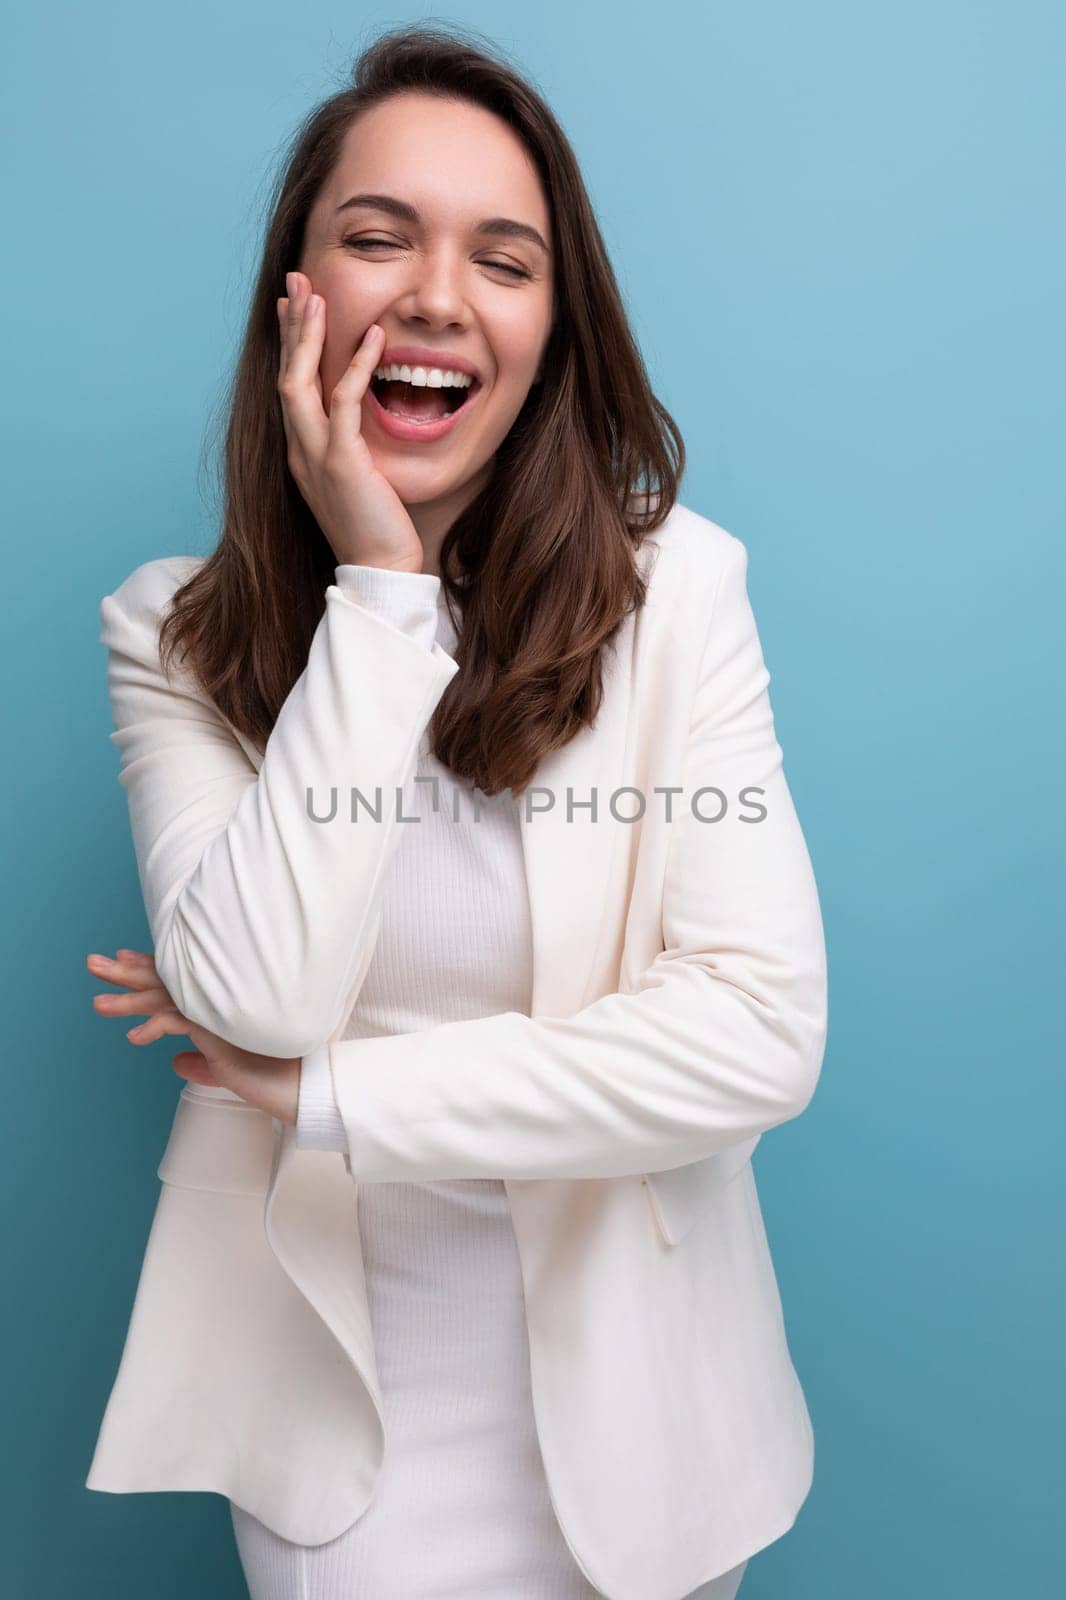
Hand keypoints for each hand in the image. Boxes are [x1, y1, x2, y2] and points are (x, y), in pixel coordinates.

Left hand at [87, 948, 299, 1125]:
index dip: (149, 968)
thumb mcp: (230, 1068)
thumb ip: (203, 1061)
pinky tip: (135, 1038)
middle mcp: (220, 997)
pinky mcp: (222, 1026)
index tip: (124, 959)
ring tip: (99, 1004)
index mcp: (222, 1000)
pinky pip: (179, 1020)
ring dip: (128, 1000)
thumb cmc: (276, 1074)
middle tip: (96, 964)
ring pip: (166, 996)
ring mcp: (221, 1008)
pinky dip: (154, 1027)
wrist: (303, 1083)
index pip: (180, 977)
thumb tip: (176, 1062)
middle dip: (128, 972)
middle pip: (167, 978)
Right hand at [276, 271, 424, 572]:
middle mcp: (300, 451)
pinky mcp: (342, 464)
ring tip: (317, 295)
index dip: (289, 345)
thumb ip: (354, 448)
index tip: (294, 307)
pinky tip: (373, 337)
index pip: (289, 388)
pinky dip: (355, 367)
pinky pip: (343, 404)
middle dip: (291, 326)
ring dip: (308, 337)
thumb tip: (363, 423)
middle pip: (285, 375)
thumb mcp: (360, 481)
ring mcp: (316, 457)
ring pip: (299, 384)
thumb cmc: (379, 531)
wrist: (381, 572)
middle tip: (298, 281)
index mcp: (302, 454)